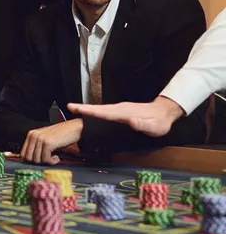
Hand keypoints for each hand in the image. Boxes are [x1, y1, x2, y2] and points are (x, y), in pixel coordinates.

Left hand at [21, 119, 83, 164]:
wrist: (74, 128)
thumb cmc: (61, 135)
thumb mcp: (45, 139)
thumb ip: (37, 146)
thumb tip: (31, 160)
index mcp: (31, 134)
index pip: (23, 153)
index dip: (31, 160)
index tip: (40, 161)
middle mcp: (34, 136)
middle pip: (29, 158)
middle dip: (39, 162)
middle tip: (48, 159)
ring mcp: (40, 139)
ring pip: (37, 160)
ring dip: (46, 162)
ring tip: (54, 157)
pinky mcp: (47, 143)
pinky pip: (46, 159)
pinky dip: (52, 162)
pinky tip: (57, 158)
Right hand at [67, 97, 183, 136]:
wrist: (164, 112)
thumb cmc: (159, 122)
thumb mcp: (154, 127)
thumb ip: (142, 125)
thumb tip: (131, 122)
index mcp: (124, 114)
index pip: (104, 113)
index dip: (90, 111)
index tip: (77, 108)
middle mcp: (120, 109)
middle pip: (98, 109)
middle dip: (83, 107)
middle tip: (69, 106)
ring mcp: (119, 109)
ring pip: (100, 109)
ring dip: (87, 109)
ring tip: (74, 108)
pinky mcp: (120, 111)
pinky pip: (104, 111)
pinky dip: (94, 111)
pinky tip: (89, 112)